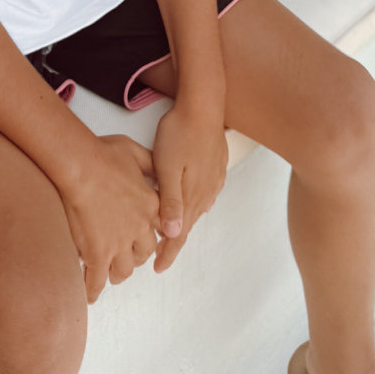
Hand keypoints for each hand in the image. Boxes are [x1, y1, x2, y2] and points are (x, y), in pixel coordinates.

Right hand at [56, 134, 160, 301]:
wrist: (80, 166)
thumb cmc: (103, 154)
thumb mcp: (134, 151)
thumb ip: (150, 162)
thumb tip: (159, 165)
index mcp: (151, 204)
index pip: (161, 228)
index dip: (154, 235)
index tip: (149, 240)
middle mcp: (139, 227)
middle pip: (144, 252)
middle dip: (136, 256)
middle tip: (126, 256)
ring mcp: (119, 243)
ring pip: (124, 270)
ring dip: (118, 273)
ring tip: (109, 274)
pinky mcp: (98, 253)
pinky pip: (97, 280)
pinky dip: (94, 289)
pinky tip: (89, 294)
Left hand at [151, 100, 227, 271]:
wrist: (203, 105)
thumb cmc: (180, 133)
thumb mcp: (168, 167)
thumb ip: (170, 201)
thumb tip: (173, 234)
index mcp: (191, 195)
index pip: (179, 233)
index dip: (168, 252)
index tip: (157, 268)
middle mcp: (205, 192)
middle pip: (189, 223)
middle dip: (175, 240)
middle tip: (161, 255)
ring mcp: (213, 179)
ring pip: (198, 208)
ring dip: (186, 221)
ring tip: (175, 231)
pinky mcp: (217, 165)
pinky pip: (207, 192)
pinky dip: (197, 203)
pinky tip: (198, 203)